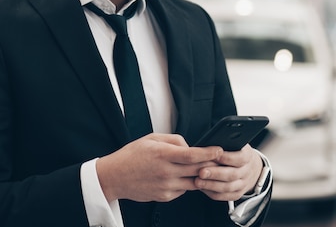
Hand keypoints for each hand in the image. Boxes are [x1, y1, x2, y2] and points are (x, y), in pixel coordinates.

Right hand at [96, 133, 220, 202]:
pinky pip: (183, 190)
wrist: (115, 177)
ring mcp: (166, 186)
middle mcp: (166, 172)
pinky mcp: (165, 196)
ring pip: (194, 182)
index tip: (219, 150)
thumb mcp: (151, 139)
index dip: (209, 153)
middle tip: (218, 160)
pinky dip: (186, 183)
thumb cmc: (132, 156)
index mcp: (163, 154)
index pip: (192, 155)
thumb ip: (173, 140)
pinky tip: (182, 177)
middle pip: (197, 170)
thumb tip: (189, 146)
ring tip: (203, 169)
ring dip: (201, 176)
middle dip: (210, 165)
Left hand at [193, 144, 263, 201]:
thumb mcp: (235, 143)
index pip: (239, 158)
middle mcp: (246, 171)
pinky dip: (212, 192)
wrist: (250, 167)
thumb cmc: (236, 152)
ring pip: (228, 187)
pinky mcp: (236, 194)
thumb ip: (224, 143)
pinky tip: (202, 188)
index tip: (212, 156)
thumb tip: (208, 142)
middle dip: (215, 174)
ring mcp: (243, 184)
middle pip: (232, 174)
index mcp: (247, 156)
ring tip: (198, 182)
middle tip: (201, 172)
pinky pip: (224, 196)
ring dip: (211, 185)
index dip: (226, 158)